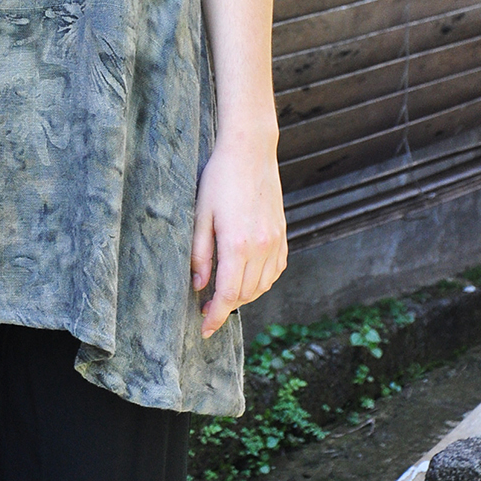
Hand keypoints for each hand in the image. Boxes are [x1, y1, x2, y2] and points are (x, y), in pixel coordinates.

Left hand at [190, 133, 286, 339]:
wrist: (250, 151)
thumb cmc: (219, 178)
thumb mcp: (200, 214)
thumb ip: (199, 254)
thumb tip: (198, 286)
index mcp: (237, 245)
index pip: (228, 296)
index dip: (215, 317)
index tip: (204, 330)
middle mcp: (261, 248)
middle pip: (245, 295)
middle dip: (226, 308)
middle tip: (206, 310)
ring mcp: (275, 241)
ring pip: (262, 286)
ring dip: (244, 296)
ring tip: (223, 294)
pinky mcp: (282, 234)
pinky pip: (275, 270)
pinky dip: (261, 281)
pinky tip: (246, 277)